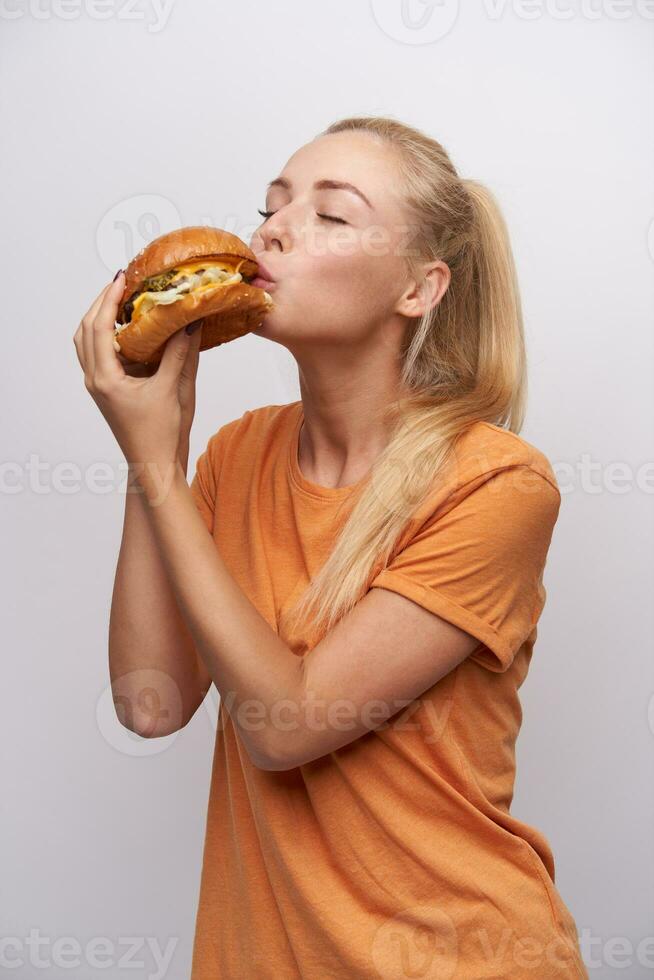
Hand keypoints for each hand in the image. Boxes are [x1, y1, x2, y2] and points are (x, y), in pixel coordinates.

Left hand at [73, 272, 203, 473]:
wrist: (153, 464)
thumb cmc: (160, 434)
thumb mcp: (172, 389)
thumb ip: (179, 354)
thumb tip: (189, 323)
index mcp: (106, 379)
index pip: (98, 328)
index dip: (109, 300)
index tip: (122, 279)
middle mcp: (95, 380)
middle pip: (85, 330)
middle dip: (101, 303)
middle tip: (121, 283)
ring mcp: (98, 385)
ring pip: (87, 342)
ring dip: (100, 318)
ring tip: (122, 301)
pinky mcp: (106, 390)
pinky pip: (98, 355)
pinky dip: (106, 336)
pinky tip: (127, 330)